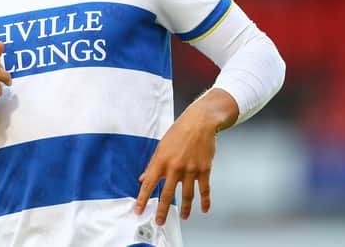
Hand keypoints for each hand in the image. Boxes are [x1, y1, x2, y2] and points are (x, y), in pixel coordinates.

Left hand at [134, 89, 237, 224]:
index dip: (143, 199)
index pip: (149, 184)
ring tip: (184, 216)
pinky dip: (205, 201)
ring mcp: (190, 169)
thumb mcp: (160, 147)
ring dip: (185, 208)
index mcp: (161, 161)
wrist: (199, 123)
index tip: (139, 210)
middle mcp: (175, 167)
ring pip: (187, 195)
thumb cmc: (179, 132)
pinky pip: (204, 189)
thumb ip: (152, 165)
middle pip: (167, 194)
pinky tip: (204, 208)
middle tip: (159, 221)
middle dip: (162, 210)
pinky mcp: (204, 169)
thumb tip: (142, 179)